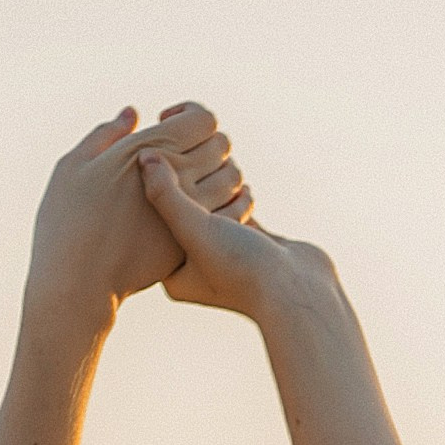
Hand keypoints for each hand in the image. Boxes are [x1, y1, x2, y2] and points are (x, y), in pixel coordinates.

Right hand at [25, 101, 253, 332]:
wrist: (76, 282)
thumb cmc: (64, 221)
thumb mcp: (74, 166)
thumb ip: (106, 135)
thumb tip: (133, 115)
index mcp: (152, 149)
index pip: (203, 119)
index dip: (190, 116)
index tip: (167, 125)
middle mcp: (178, 177)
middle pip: (222, 145)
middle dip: (206, 143)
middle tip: (181, 154)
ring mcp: (191, 213)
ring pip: (233, 178)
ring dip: (220, 173)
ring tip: (195, 180)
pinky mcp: (194, 242)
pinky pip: (230, 213)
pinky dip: (227, 205)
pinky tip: (204, 209)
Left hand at [137, 151, 336, 326]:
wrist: (299, 294)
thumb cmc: (242, 271)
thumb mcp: (195, 231)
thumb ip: (167, 195)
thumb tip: (144, 156)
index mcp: (171, 271)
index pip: (151, 221)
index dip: (149, 186)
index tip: (149, 153)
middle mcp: (194, 265)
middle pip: (178, 212)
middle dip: (181, 178)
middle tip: (179, 150)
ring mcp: (223, 253)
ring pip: (207, 204)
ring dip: (211, 178)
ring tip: (211, 162)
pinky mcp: (249, 241)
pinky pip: (232, 205)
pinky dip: (233, 187)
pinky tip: (236, 175)